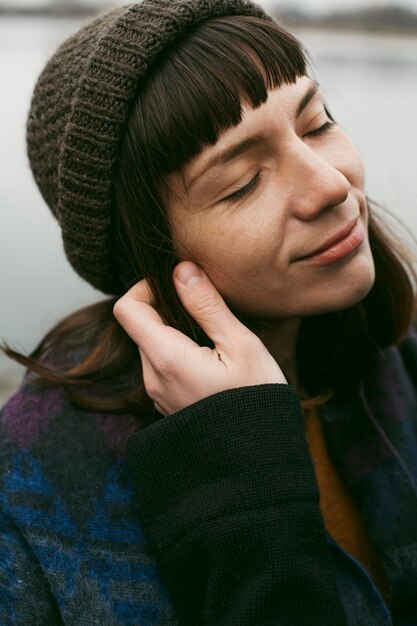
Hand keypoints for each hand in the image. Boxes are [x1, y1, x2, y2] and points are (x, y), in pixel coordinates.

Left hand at [113, 262, 286, 415]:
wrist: (259, 458)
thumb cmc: (257, 400)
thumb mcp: (241, 345)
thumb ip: (207, 305)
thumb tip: (181, 270)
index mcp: (167, 359)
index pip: (127, 309)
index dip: (146, 288)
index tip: (178, 285)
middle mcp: (153, 378)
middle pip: (140, 326)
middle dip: (166, 308)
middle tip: (206, 309)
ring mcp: (158, 394)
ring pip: (152, 345)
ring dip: (174, 331)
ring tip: (213, 338)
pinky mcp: (168, 403)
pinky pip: (162, 366)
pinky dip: (178, 352)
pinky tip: (211, 360)